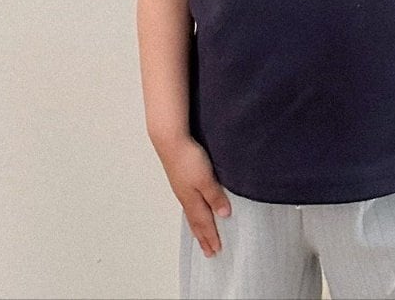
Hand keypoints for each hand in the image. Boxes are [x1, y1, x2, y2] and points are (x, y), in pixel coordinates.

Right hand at [156, 134, 231, 258]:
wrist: (171, 141)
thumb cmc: (188, 159)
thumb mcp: (206, 179)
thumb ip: (214, 196)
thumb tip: (224, 215)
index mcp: (192, 200)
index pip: (204, 223)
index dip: (211, 236)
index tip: (216, 250)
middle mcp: (186, 197)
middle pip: (196, 222)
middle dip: (203, 237)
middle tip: (209, 252)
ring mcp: (182, 188)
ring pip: (191, 213)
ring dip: (198, 227)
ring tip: (201, 236)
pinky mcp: (181, 179)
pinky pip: (188, 203)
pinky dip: (193, 213)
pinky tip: (194, 209)